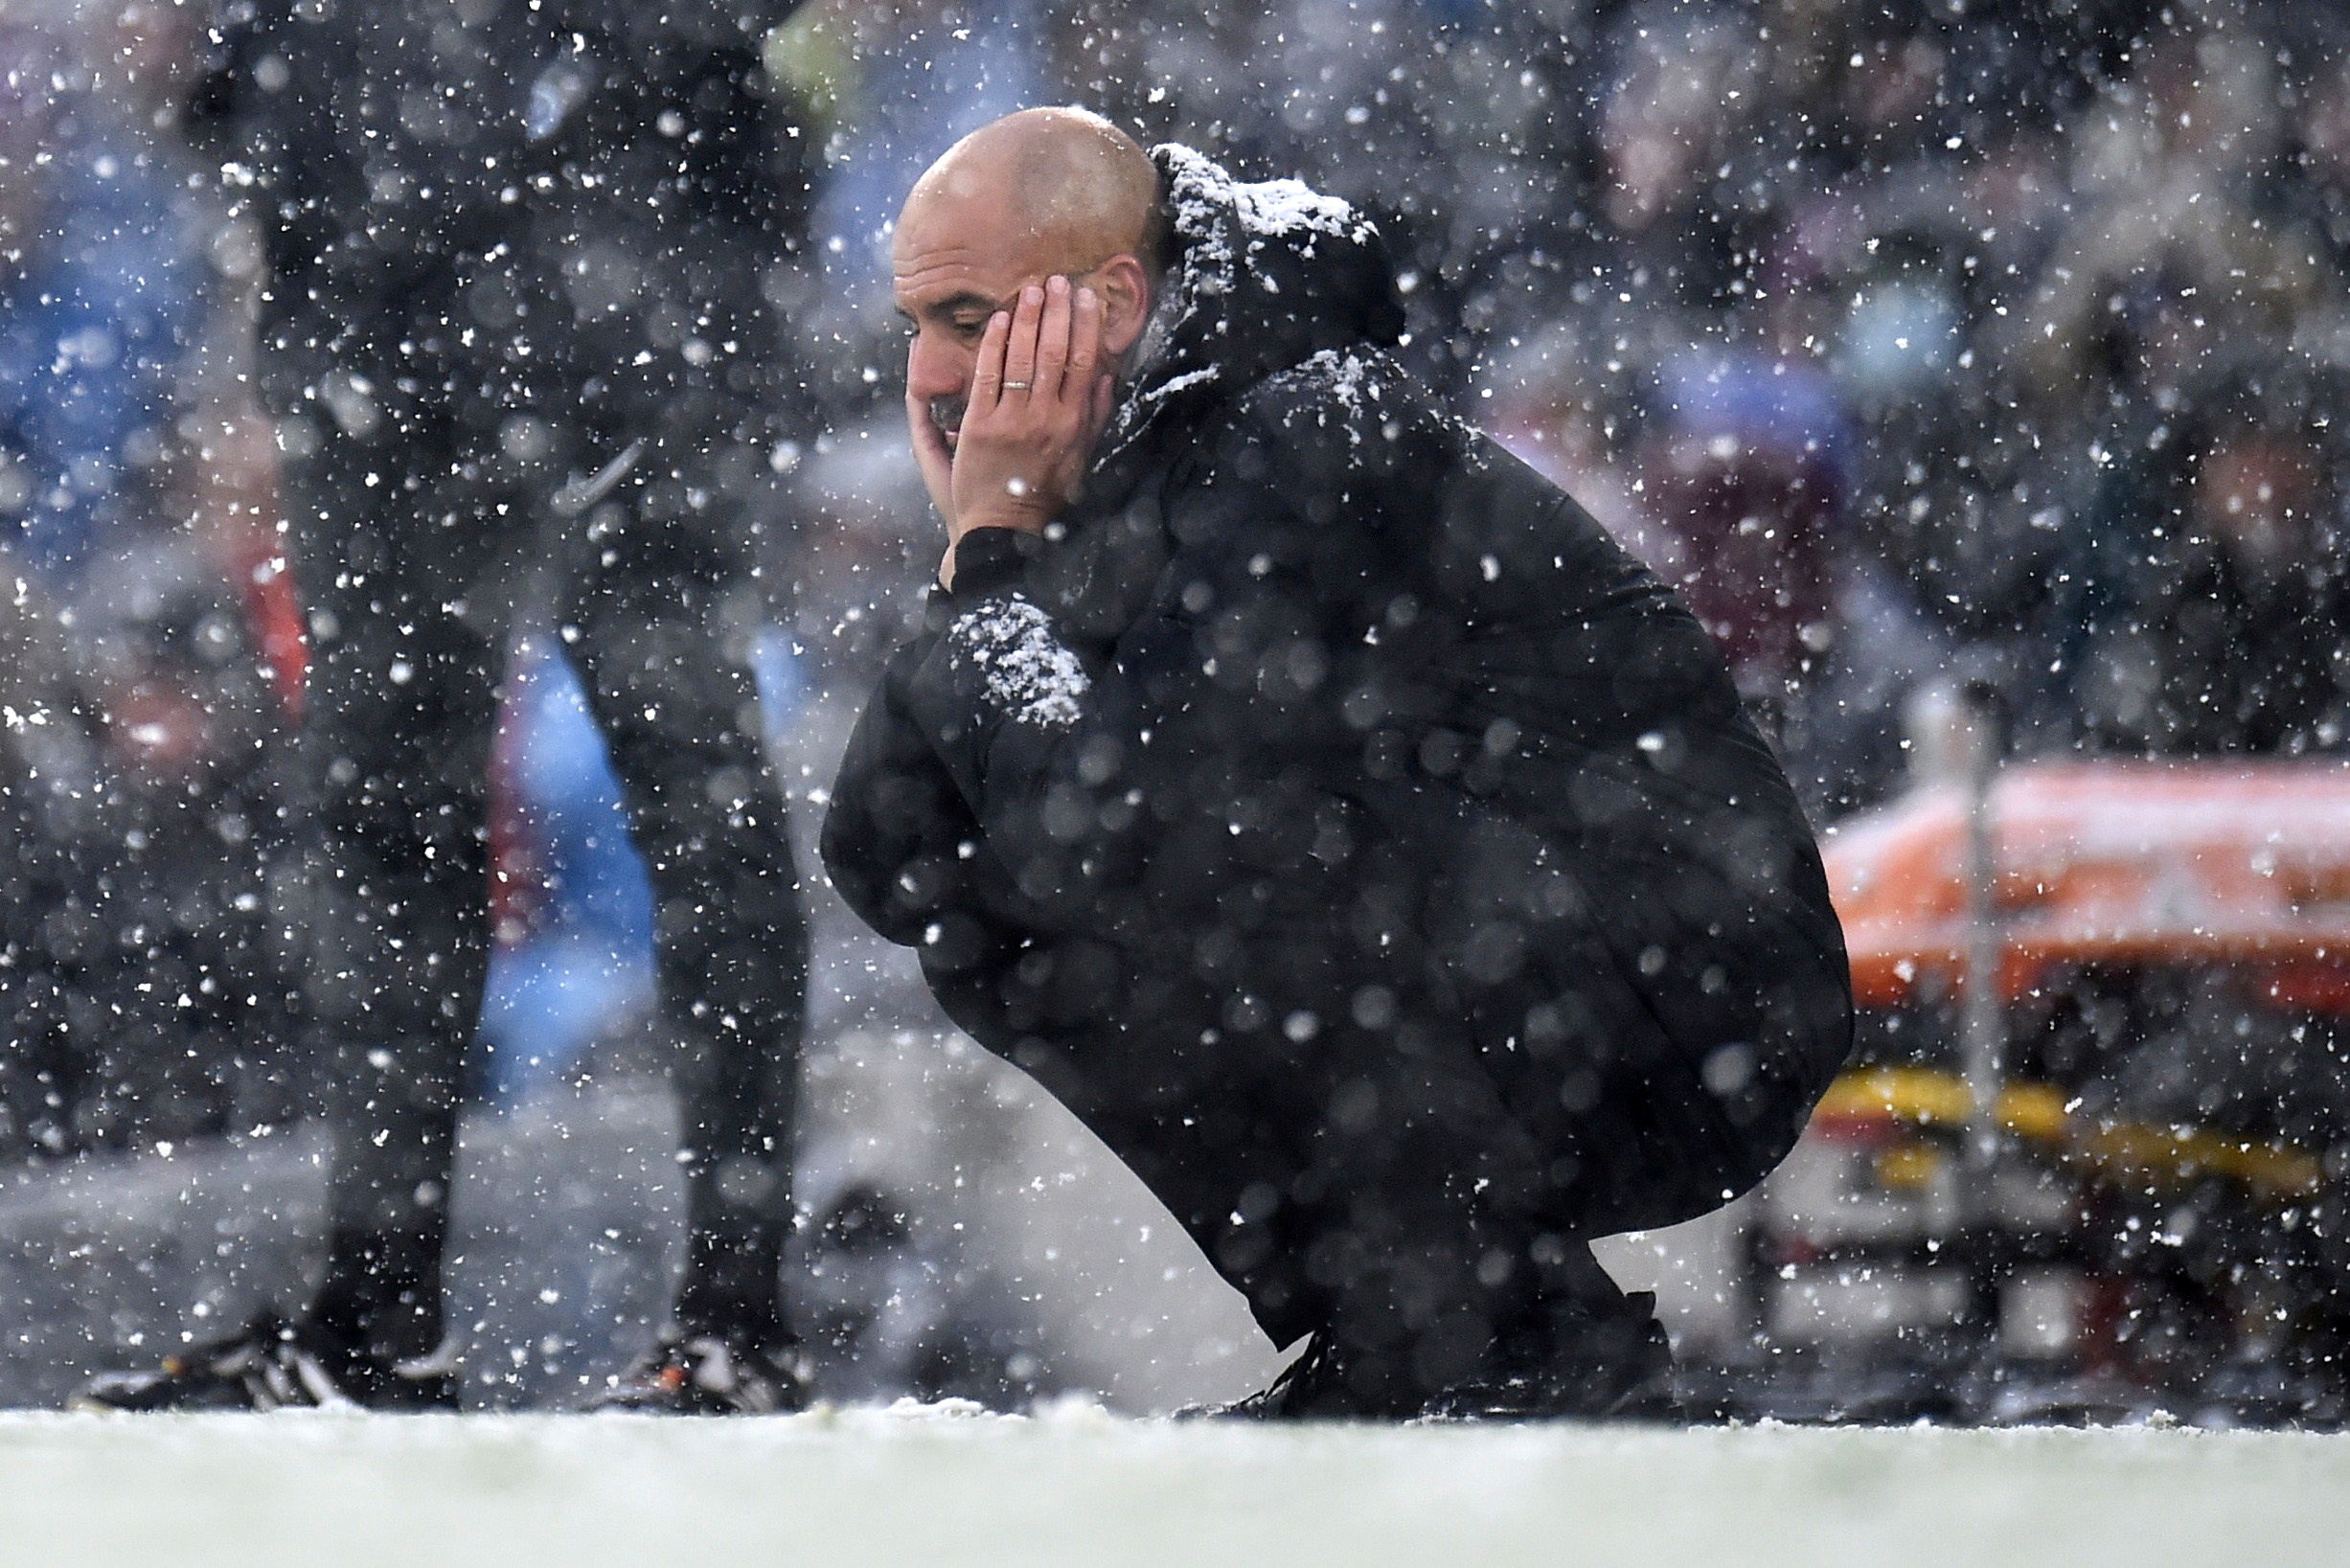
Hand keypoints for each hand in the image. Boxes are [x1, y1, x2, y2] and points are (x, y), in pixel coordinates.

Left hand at [948, 276, 1114, 551]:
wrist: (1003, 527)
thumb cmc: (1045, 493)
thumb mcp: (1081, 458)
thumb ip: (1095, 417)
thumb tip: (1109, 377)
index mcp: (1073, 425)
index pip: (1084, 363)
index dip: (1086, 325)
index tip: (1086, 297)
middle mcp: (1046, 419)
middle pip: (1056, 352)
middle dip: (1058, 312)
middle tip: (1057, 281)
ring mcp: (1011, 420)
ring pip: (1023, 357)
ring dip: (1029, 318)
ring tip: (1032, 290)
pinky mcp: (979, 425)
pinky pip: (988, 373)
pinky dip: (995, 342)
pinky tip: (1001, 319)